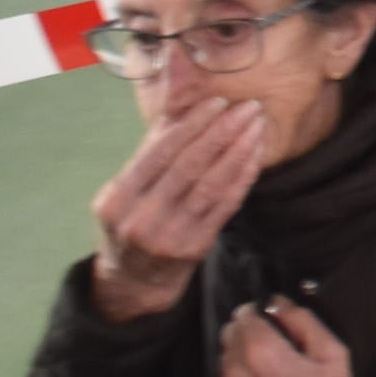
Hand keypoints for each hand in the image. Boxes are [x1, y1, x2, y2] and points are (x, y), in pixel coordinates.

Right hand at [89, 98, 267, 323]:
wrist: (134, 280)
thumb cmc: (133, 219)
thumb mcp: (128, 187)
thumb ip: (153, 145)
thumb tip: (176, 97)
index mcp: (118, 197)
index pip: (159, 153)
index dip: (191, 125)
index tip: (218, 102)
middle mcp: (140, 217)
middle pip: (188, 166)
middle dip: (222, 131)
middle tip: (247, 107)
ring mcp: (168, 235)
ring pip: (211, 184)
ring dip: (239, 150)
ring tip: (257, 126)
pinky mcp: (195, 246)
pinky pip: (225, 205)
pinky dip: (243, 177)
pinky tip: (256, 155)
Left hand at [219, 298, 357, 376]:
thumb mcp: (331, 351)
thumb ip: (301, 320)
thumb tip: (278, 303)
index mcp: (261, 352)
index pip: (243, 315)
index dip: (258, 311)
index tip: (272, 317)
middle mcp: (236, 373)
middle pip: (227, 335)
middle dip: (247, 332)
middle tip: (274, 343)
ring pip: (223, 361)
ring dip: (240, 357)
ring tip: (270, 370)